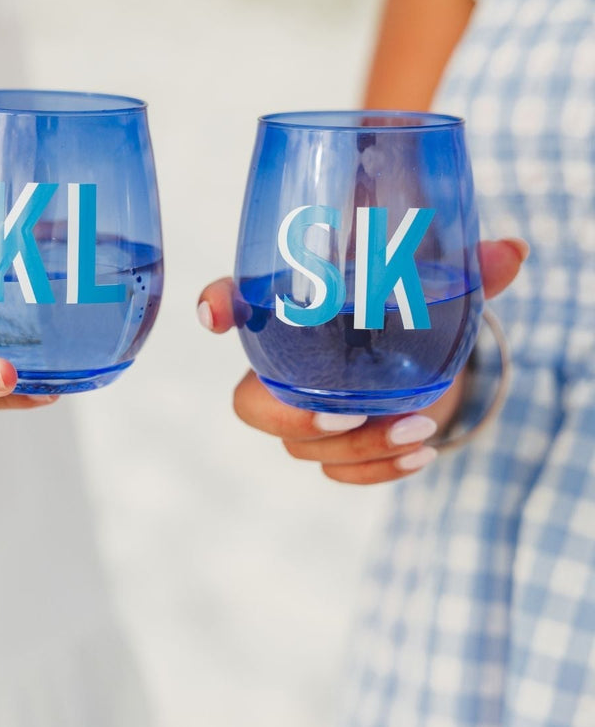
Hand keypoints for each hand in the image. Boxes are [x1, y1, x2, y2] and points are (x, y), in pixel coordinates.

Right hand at [197, 239, 527, 485]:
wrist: (427, 357)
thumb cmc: (406, 303)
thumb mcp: (432, 281)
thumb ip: (465, 268)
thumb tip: (511, 253)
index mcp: (290, 311)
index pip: (234, 301)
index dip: (217, 306)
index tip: (216, 312)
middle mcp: (285, 367)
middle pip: (251, 404)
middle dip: (288, 417)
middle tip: (341, 417)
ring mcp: (305, 416)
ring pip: (301, 449)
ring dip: (356, 449)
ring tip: (417, 429)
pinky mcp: (336, 450)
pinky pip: (338, 474)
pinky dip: (376, 471)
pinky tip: (419, 456)